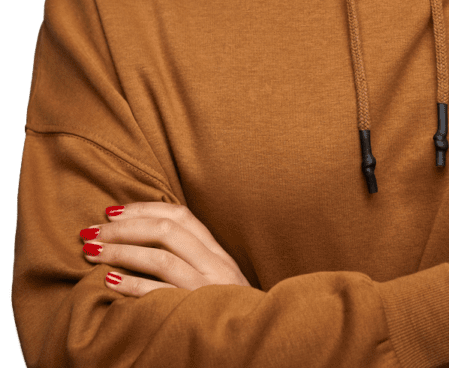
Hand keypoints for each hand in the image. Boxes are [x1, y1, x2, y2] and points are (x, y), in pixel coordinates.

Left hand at [79, 202, 251, 295]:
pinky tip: (109, 281)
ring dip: (121, 251)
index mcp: (217, 252)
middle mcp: (215, 264)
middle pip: (166, 231)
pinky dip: (132, 284)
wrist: (255, 341)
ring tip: (92, 253)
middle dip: (124, 228)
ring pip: (161, 258)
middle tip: (92, 232)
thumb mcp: (215, 278)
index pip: (181, 215)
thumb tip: (145, 236)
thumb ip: (192, 257)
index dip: (144, 208)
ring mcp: (206, 287)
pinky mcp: (196, 312)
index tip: (112, 211)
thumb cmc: (225, 310)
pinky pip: (159, 293)